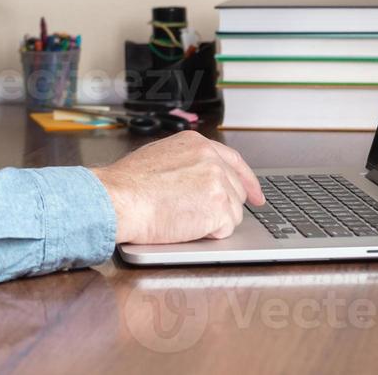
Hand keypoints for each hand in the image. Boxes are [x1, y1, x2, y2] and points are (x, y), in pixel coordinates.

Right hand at [89, 131, 264, 243]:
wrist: (120, 199)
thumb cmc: (128, 184)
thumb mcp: (159, 156)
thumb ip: (186, 162)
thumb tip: (196, 176)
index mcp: (197, 144)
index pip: (234, 161)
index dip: (247, 180)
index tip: (256, 195)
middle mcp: (212, 159)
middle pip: (236, 190)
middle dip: (223, 206)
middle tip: (203, 216)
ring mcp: (219, 182)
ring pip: (233, 212)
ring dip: (213, 220)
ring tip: (183, 217)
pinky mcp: (220, 207)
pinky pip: (226, 228)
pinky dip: (210, 233)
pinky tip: (187, 225)